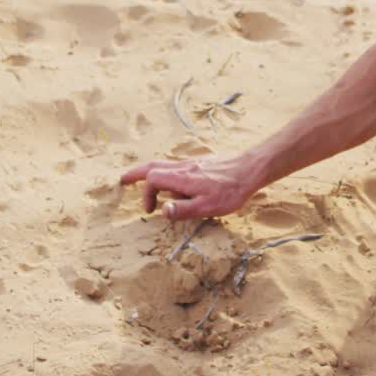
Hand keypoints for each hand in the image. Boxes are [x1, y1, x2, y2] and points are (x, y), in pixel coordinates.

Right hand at [119, 155, 256, 220]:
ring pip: (165, 164)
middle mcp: (184, 167)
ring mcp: (193, 163)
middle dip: (136, 173)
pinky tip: (174, 182)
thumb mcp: (207, 207)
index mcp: (182, 177)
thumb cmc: (231, 191)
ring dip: (150, 172)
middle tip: (123, 179)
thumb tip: (162, 211)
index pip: (153, 180)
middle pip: (153, 166)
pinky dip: (167, 172)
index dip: (147, 195)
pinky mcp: (202, 163)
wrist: (251, 169)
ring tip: (143, 180)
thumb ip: (183, 209)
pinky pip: (177, 166)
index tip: (151, 210)